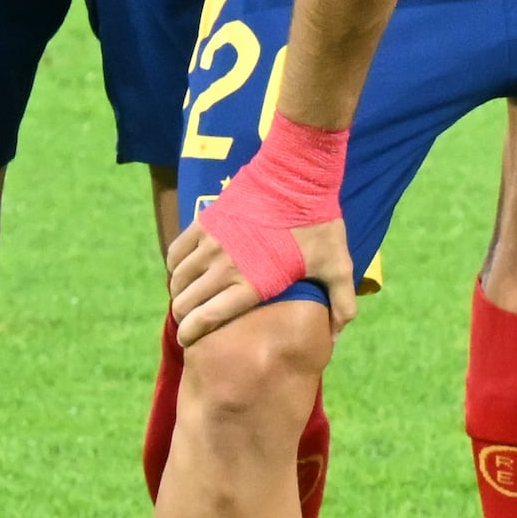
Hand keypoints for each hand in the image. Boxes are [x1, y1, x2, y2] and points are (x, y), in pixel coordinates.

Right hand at [167, 204, 354, 345]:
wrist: (298, 176)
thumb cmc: (319, 225)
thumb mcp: (338, 266)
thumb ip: (341, 305)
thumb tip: (334, 339)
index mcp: (253, 282)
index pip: (207, 318)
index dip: (192, 333)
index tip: (189, 341)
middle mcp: (225, 266)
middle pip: (186, 302)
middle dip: (184, 317)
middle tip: (190, 323)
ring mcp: (211, 243)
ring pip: (178, 279)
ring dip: (179, 293)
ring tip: (187, 300)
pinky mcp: (204, 222)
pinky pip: (175, 253)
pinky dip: (175, 268)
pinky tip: (184, 273)